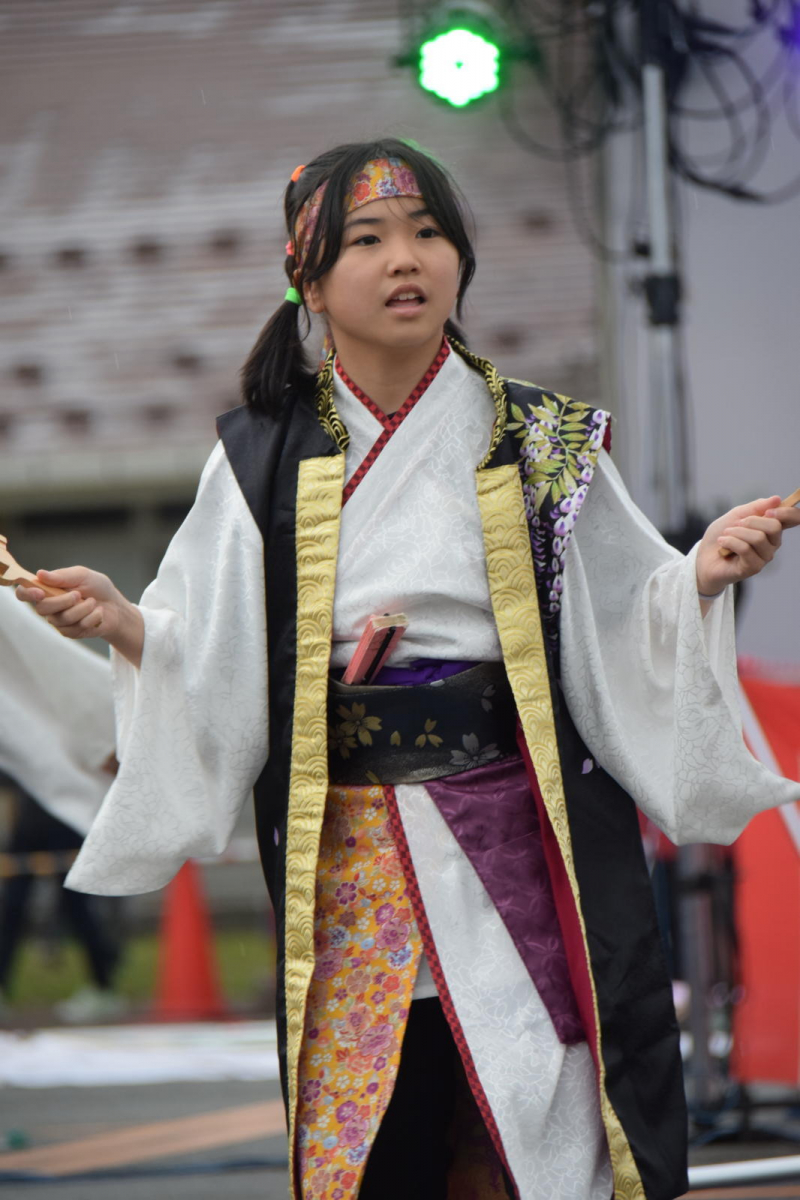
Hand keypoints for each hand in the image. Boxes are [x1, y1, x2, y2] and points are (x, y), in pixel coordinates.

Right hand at [16, 566, 143, 665]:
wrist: (116, 606)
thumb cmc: (97, 588)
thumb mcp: (83, 575)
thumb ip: (62, 576)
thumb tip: (40, 574)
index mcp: (47, 589)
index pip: (24, 593)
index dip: (26, 593)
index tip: (39, 592)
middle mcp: (49, 606)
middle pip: (41, 608)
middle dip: (62, 601)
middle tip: (78, 594)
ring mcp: (58, 621)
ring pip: (61, 619)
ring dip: (82, 609)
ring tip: (92, 602)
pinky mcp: (70, 632)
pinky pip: (76, 628)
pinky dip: (91, 618)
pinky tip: (97, 613)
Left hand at [696, 496, 799, 597]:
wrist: (703, 557)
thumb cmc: (721, 535)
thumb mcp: (736, 515)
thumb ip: (756, 507)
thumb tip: (777, 499)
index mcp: (771, 528)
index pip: (794, 519)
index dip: (788, 513)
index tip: (770, 511)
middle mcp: (772, 544)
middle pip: (774, 526)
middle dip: (751, 521)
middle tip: (735, 524)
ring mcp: (764, 557)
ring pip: (758, 538)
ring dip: (737, 532)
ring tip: (725, 534)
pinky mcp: (753, 567)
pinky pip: (745, 549)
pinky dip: (730, 542)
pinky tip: (722, 543)